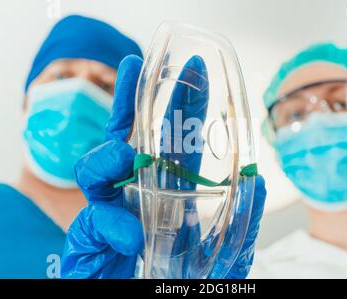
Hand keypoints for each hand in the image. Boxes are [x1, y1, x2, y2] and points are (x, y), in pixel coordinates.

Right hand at [61, 54, 266, 278]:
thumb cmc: (183, 281)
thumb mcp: (226, 259)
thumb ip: (244, 228)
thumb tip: (258, 184)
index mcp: (168, 193)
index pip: (172, 143)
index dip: (180, 108)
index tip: (193, 73)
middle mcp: (135, 195)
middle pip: (129, 139)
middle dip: (133, 100)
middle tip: (136, 67)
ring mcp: (109, 214)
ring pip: (95, 169)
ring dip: (108, 157)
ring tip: (126, 157)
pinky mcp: (87, 242)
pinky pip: (91, 223)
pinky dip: (109, 224)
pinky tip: (129, 235)